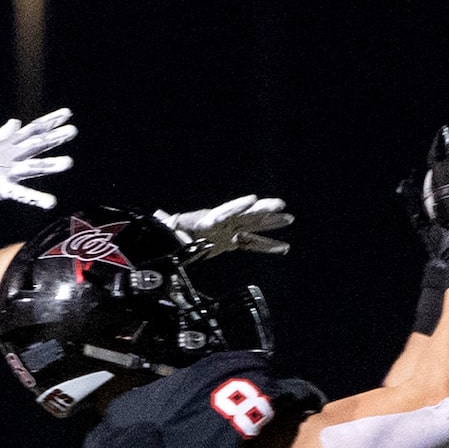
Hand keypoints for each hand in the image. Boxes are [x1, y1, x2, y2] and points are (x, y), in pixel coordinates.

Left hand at [156, 195, 292, 259]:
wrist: (175, 239)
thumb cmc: (173, 233)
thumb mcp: (169, 228)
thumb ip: (167, 221)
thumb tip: (159, 214)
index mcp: (208, 219)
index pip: (225, 211)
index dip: (238, 206)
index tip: (252, 199)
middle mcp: (223, 222)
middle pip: (245, 215)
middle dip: (263, 209)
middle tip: (280, 204)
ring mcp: (231, 231)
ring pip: (255, 226)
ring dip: (272, 223)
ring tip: (289, 218)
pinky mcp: (233, 242)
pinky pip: (254, 244)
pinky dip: (268, 247)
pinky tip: (284, 248)